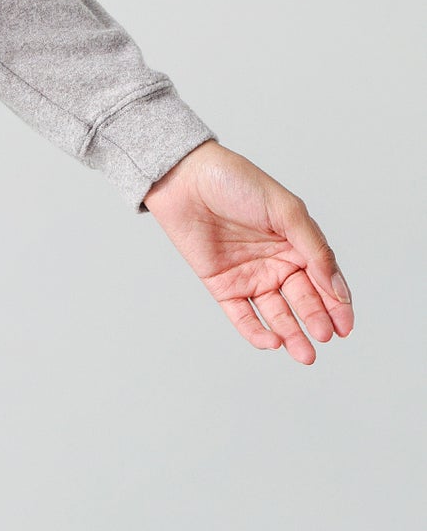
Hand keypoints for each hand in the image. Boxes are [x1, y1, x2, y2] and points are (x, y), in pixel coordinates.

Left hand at [142, 140, 354, 363]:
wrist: (184, 177)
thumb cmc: (235, 181)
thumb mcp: (285, 210)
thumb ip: (314, 248)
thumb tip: (338, 289)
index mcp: (295, 242)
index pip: (323, 280)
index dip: (337, 304)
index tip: (345, 327)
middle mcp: (275, 262)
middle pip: (303, 300)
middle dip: (316, 320)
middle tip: (324, 336)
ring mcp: (249, 275)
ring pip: (276, 314)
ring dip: (291, 334)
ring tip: (305, 353)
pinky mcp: (223, 285)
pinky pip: (242, 316)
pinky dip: (256, 332)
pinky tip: (272, 342)